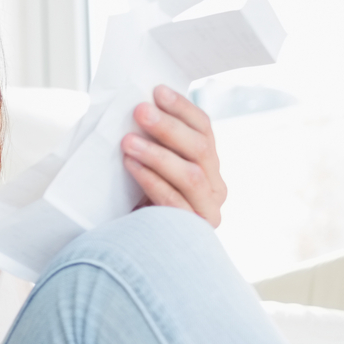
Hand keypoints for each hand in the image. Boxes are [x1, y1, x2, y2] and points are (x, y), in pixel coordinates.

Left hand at [122, 85, 227, 226]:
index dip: (182, 108)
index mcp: (209, 166)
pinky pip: (174, 201)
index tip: (156, 90)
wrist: (136, 254)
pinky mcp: (194, 230)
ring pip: (191, 174)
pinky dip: (152, 180)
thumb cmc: (138, 205)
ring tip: (128, 141)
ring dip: (158, 153)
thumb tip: (139, 106)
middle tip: (139, 110)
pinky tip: (132, 166)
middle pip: (200, 148)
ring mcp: (208, 210)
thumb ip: (153, 144)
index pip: (204, 129)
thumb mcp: (149, 170)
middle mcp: (216, 187)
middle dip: (168, 126)